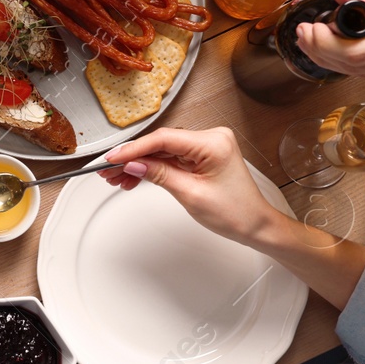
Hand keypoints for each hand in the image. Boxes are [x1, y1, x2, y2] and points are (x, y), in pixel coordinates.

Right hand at [101, 127, 283, 244]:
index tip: (113, 158)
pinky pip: (170, 158)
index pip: (163, 139)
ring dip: (139, 164)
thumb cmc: (236, 212)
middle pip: (160, 143)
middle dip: (133, 157)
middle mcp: (211, 138)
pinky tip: (135, 177)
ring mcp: (206, 146)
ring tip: (118, 177)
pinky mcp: (201, 155)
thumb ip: (159, 175)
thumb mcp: (191, 195)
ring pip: (162, 151)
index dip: (134, 149)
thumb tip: (133, 164)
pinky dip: (152, 168)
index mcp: (213, 143)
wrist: (255, 224)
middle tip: (109, 170)